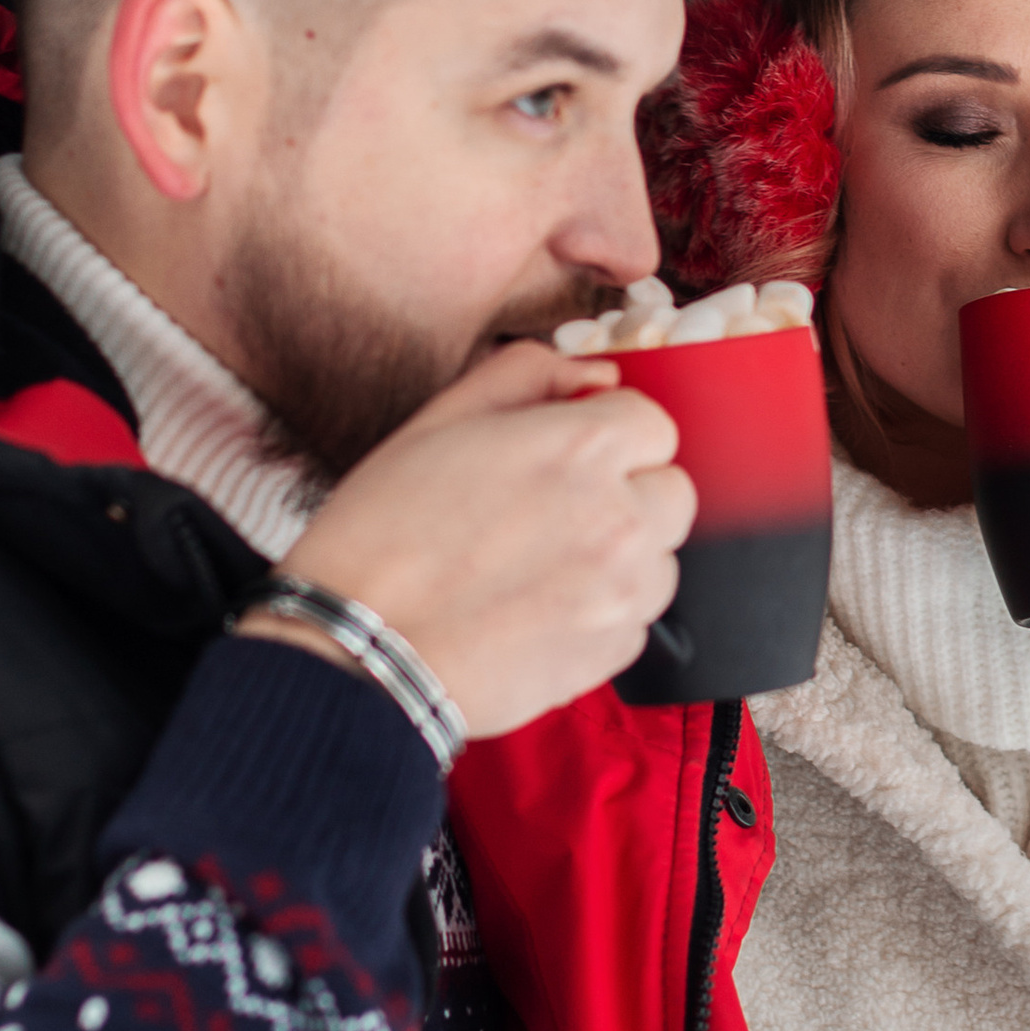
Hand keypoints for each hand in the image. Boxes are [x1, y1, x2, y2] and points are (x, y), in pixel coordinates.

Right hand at [240, 343, 692, 739]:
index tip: (569, 456)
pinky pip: (636, 620)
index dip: (607, 434)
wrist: (357, 651)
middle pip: (671, 489)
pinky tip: (536, 608)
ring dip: (620, 555)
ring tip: (540, 564)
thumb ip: (527, 377)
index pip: (653, 421)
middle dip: (627, 492)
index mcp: (583, 449)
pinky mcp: (611, 653)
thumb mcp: (440, 420)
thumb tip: (593, 379)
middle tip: (555, 510)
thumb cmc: (381, 537)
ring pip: (660, 557)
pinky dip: (601, 613)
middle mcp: (619, 518)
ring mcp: (622, 592)